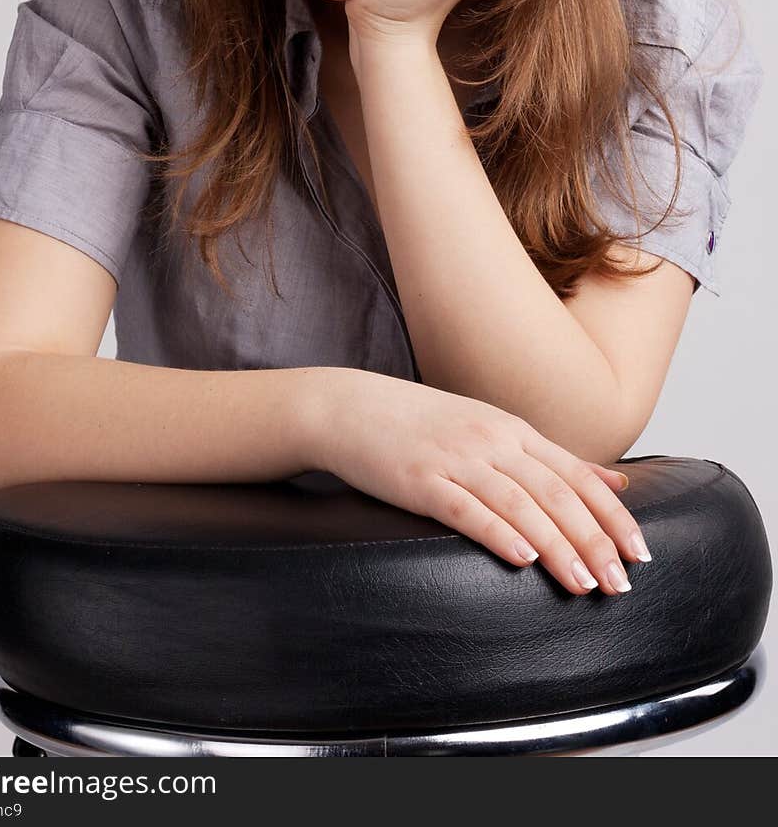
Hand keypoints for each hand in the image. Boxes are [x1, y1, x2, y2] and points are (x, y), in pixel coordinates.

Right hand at [317, 370, 647, 596]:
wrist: (350, 408)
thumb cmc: (422, 426)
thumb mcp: (492, 431)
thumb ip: (552, 459)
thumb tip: (615, 482)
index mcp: (513, 431)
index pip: (577, 476)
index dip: (613, 515)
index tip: (642, 552)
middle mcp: (492, 441)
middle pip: (556, 493)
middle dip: (594, 540)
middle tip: (622, 583)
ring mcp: (456, 458)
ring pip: (520, 504)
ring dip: (557, 546)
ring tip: (584, 585)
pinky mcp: (420, 480)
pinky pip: (464, 508)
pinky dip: (497, 531)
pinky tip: (521, 558)